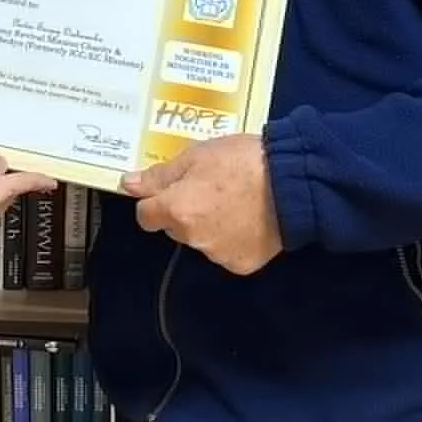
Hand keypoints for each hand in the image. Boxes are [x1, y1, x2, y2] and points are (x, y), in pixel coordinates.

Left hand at [124, 134, 282, 274]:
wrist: (293, 182)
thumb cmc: (242, 161)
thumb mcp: (197, 156)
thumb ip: (160, 175)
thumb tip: (128, 185)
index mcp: (176, 210)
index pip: (145, 216)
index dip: (155, 202)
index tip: (174, 190)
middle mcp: (192, 238)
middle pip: (175, 228)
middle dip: (185, 212)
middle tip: (212, 189)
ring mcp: (218, 255)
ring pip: (201, 240)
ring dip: (210, 226)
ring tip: (237, 202)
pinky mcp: (242, 265)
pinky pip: (227, 252)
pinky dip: (233, 239)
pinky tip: (250, 220)